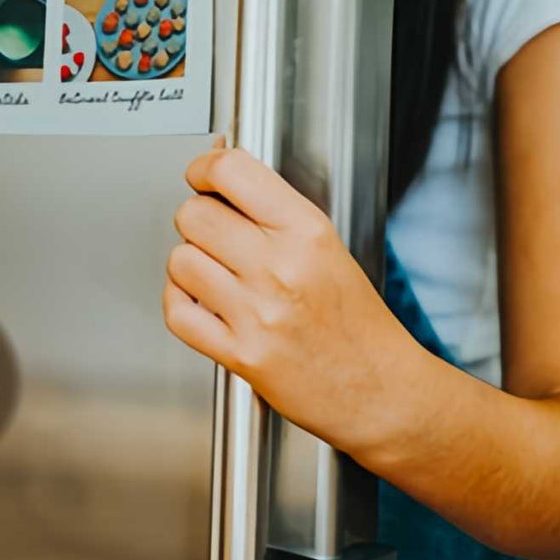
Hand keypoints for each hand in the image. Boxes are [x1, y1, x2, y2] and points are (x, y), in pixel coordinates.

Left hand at [164, 144, 420, 455]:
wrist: (380, 390)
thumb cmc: (358, 323)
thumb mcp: (328, 247)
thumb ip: (275, 212)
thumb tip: (221, 176)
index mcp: (307, 232)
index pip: (231, 172)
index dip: (204, 168)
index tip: (202, 176)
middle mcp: (281, 267)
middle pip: (194, 215)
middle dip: (197, 220)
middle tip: (214, 233)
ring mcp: (259, 312)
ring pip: (180, 261)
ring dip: (189, 265)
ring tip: (214, 274)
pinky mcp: (242, 354)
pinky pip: (178, 313)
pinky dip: (180, 304)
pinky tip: (201, 303)